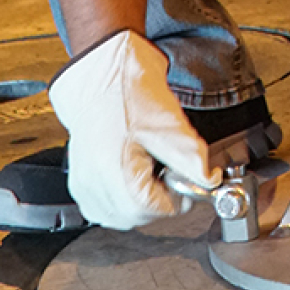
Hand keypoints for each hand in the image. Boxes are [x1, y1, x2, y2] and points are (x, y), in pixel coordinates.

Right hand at [49, 28, 218, 228]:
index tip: (180, 168)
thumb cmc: (129, 92)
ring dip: (140, 197)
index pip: (161, 210)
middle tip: (162, 161)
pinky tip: (128, 167)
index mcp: (119, 181)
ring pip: (122, 214)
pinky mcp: (80, 181)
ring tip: (144, 161)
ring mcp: (85, 187)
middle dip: (159, 194)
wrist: (100, 72)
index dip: (179, 189)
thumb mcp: (170, 125)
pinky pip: (105, 204)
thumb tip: (209, 182)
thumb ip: (194, 160)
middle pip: (141, 216)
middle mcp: (97, 190)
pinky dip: (120, 194)